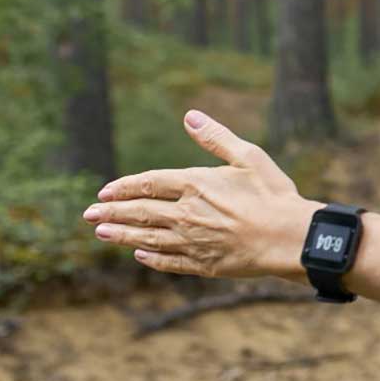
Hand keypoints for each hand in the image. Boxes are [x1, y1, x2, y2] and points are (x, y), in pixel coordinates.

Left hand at [81, 110, 319, 279]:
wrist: (291, 237)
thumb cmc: (275, 194)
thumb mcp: (249, 157)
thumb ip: (216, 138)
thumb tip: (190, 116)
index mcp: (196, 184)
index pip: (148, 183)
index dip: (124, 187)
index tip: (105, 192)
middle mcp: (187, 214)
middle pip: (140, 212)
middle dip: (111, 213)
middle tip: (89, 215)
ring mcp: (193, 241)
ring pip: (148, 238)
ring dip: (122, 236)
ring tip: (101, 234)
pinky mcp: (204, 264)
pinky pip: (169, 262)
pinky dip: (151, 258)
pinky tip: (139, 255)